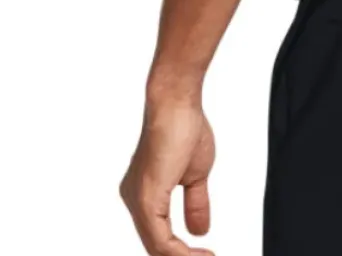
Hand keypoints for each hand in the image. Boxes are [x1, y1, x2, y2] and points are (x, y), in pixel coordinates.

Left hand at [120, 95, 216, 255]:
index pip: (160, 237)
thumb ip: (196, 203)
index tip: (207, 255)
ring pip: (156, 247)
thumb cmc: (184, 126)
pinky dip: (178, 252)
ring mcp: (137, 201)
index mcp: (145, 195)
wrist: (177, 102)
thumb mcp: (196, 174)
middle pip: (156, 246)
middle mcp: (134, 200)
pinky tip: (196, 254)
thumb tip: (200, 229)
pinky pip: (158, 239)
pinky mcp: (146, 199)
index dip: (182, 252)